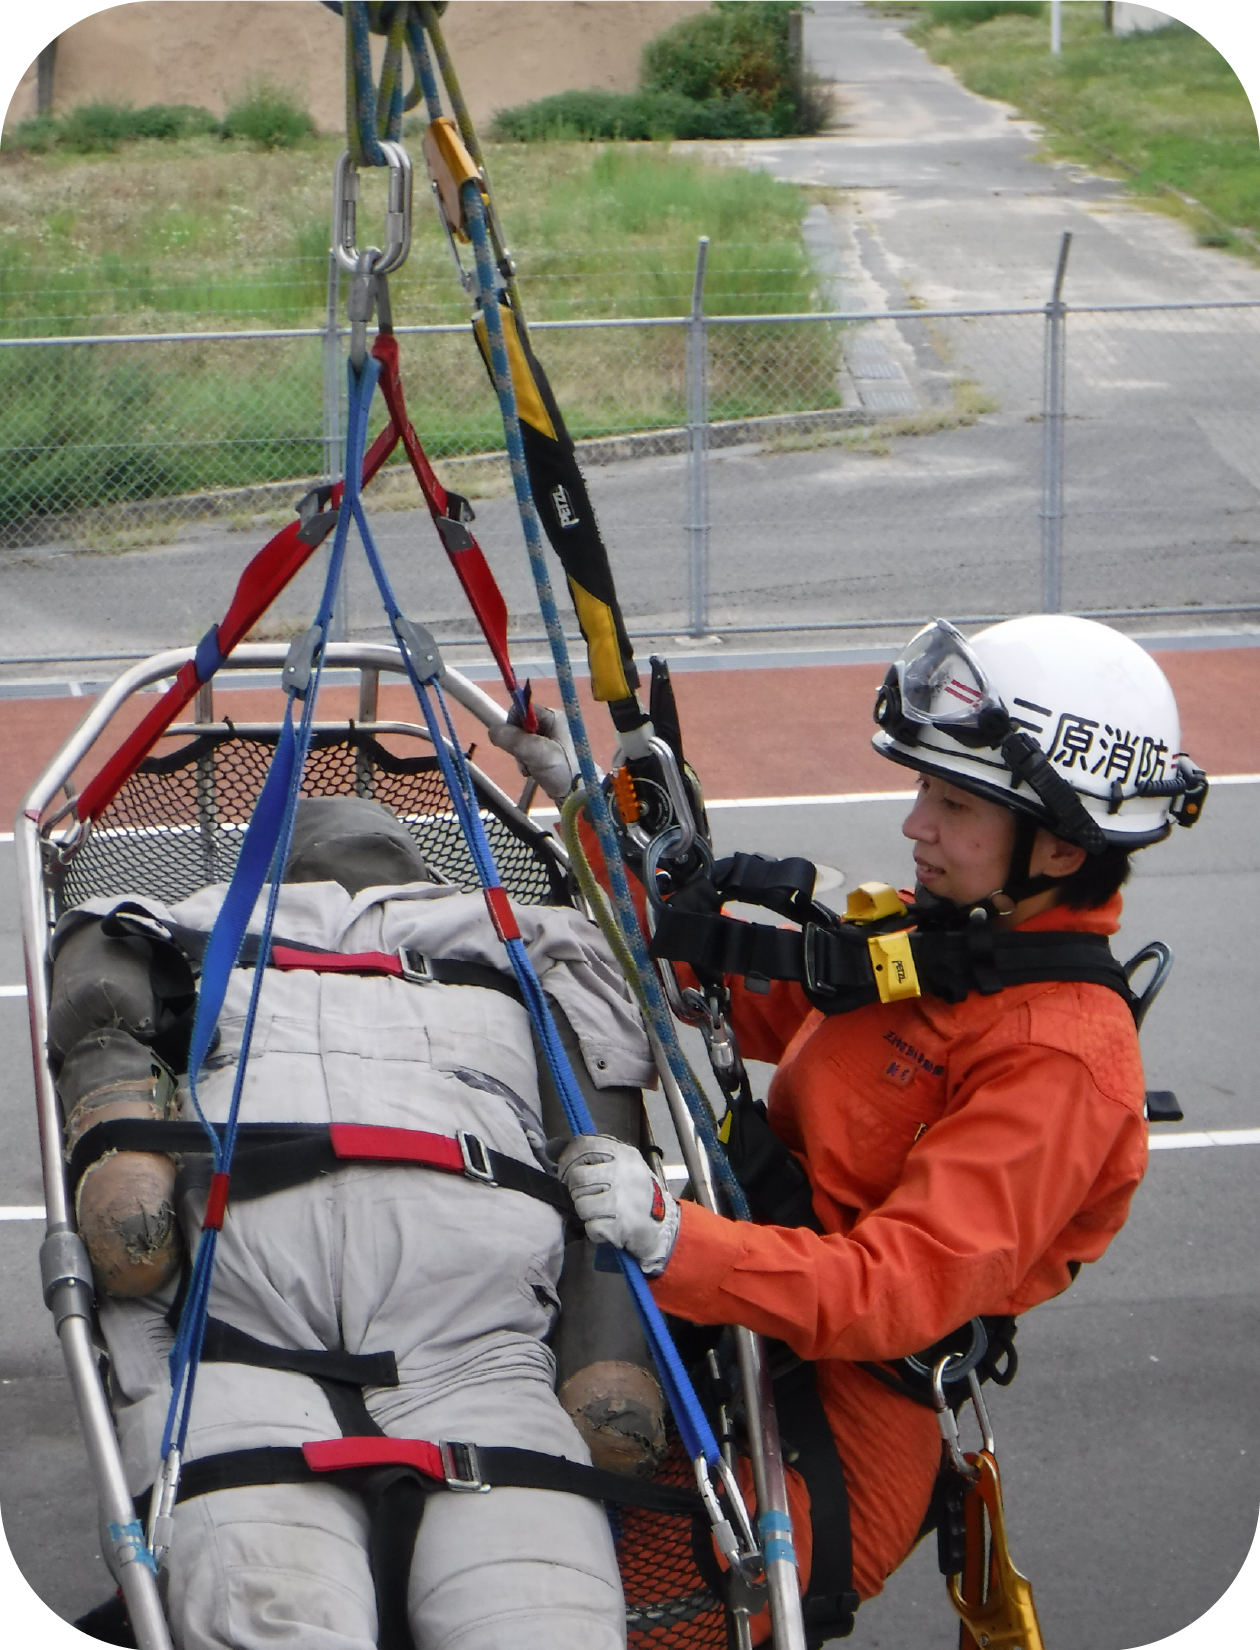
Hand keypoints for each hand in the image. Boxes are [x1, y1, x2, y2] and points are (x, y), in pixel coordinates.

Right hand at [490, 705, 577, 804]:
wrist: (578, 795)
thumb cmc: (562, 769)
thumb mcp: (537, 752)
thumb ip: (514, 739)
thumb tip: (492, 730)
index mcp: (553, 717)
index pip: (521, 710)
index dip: (512, 725)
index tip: (513, 743)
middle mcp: (552, 725)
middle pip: (519, 727)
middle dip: (517, 745)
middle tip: (526, 759)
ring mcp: (550, 740)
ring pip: (521, 743)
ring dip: (521, 757)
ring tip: (532, 769)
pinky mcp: (548, 755)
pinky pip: (528, 754)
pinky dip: (527, 764)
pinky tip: (533, 773)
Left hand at [558, 1136, 680, 1276]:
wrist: (664, 1226)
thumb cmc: (634, 1193)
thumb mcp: (618, 1166)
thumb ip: (588, 1156)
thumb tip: (550, 1147)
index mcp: (624, 1154)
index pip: (584, 1145)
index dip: (568, 1159)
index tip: (568, 1171)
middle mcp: (625, 1173)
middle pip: (577, 1177)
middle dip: (577, 1191)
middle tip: (590, 1196)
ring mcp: (624, 1200)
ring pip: (581, 1204)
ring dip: (586, 1213)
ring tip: (601, 1212)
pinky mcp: (623, 1225)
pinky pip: (592, 1227)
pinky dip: (596, 1231)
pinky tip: (608, 1227)